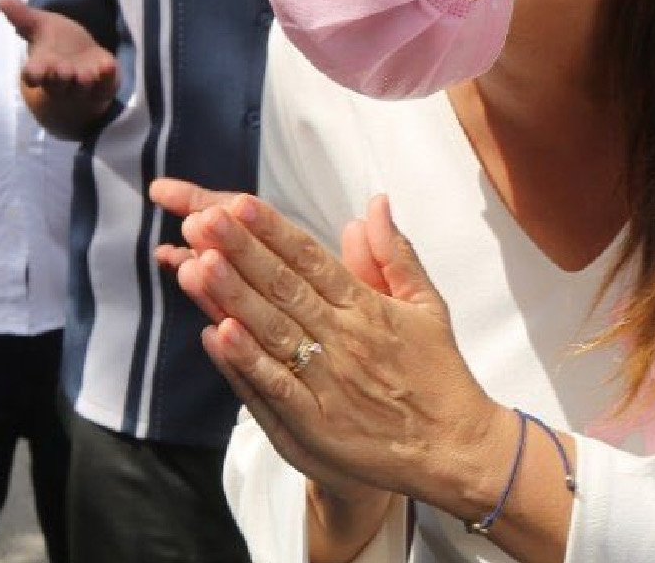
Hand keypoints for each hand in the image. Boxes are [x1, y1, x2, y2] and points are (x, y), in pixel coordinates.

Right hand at [0, 0, 118, 133]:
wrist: (84, 60)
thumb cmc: (58, 44)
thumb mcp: (41, 26)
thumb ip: (22, 16)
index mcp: (43, 67)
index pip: (33, 75)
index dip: (33, 75)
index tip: (33, 73)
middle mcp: (61, 81)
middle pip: (58, 84)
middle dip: (60, 78)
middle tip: (63, 70)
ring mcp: (84, 86)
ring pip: (82, 88)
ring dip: (83, 81)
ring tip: (85, 74)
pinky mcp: (104, 85)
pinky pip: (106, 84)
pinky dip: (108, 77)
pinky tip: (109, 65)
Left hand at [151, 179, 515, 513]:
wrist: (456, 451)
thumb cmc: (438, 377)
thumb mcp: (427, 306)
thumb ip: (394, 255)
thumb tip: (373, 205)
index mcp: (367, 307)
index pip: (311, 259)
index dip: (273, 231)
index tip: (239, 203)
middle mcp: (344, 339)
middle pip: (283, 287)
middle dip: (241, 252)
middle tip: (204, 221)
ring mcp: (327, 381)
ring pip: (272, 330)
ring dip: (233, 297)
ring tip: (198, 264)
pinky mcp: (316, 423)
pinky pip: (275, 387)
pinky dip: (246, 361)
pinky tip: (216, 334)